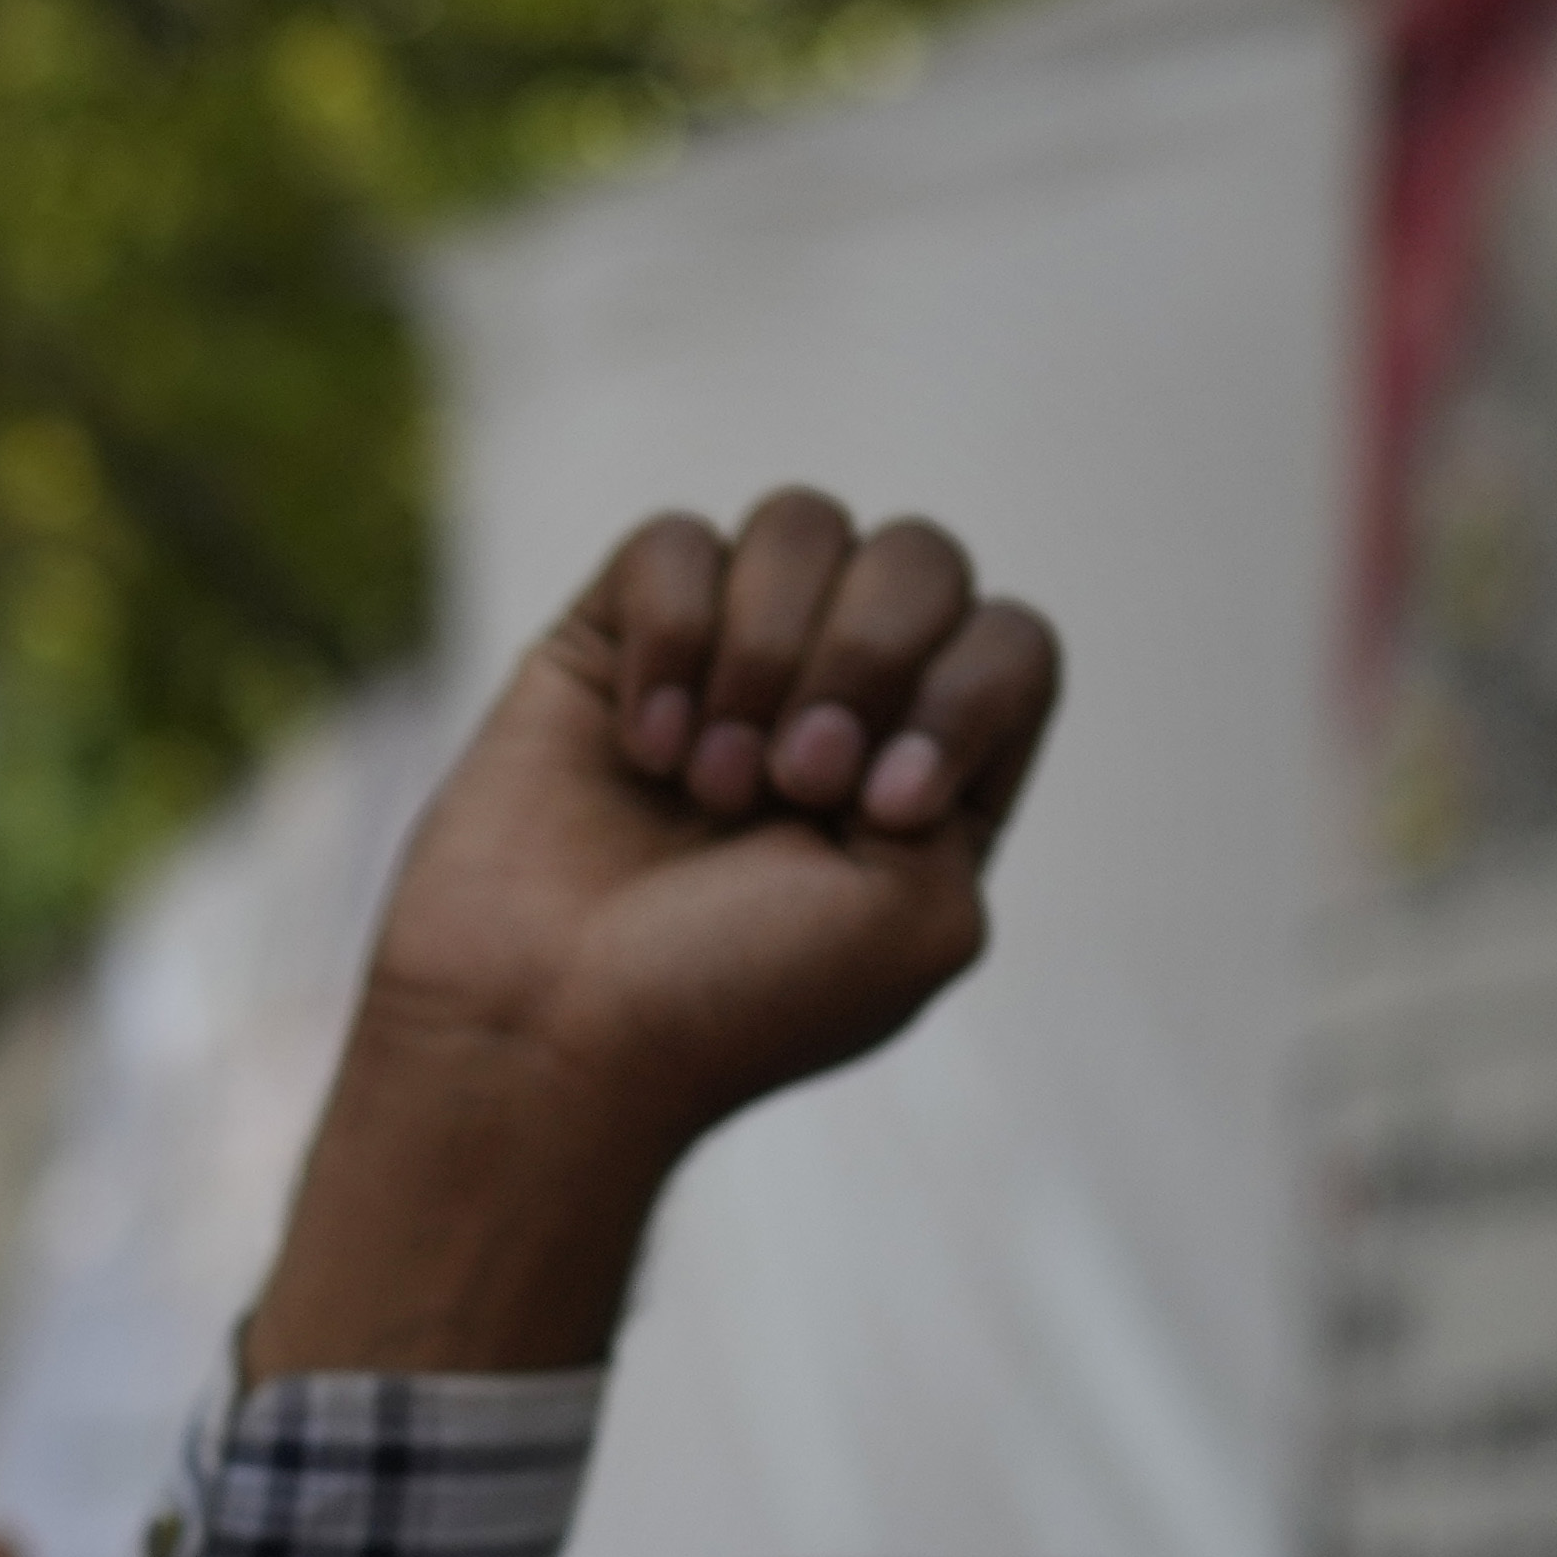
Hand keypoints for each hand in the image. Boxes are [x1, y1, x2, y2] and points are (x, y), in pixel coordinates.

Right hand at [252, 493, 1066, 1372]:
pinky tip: (641, 748)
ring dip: (764, 650)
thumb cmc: (732, 1001)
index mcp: (933, 780)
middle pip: (922, 559)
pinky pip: (676, 543)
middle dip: (864, 657)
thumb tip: (883, 678)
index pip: (1010, 646)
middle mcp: (841, 705)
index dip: (961, 697)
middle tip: (792, 784)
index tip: (879, 808)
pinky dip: (669, 639)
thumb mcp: (922, 923)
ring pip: (802, 524)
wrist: (546, 1031)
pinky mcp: (615, 637)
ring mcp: (729, 662)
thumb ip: (967, 774)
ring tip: (707, 782)